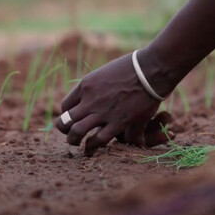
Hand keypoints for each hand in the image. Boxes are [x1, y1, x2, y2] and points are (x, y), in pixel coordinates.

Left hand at [56, 51, 173, 155]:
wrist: (150, 70)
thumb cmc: (133, 67)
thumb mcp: (106, 73)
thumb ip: (98, 87)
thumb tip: (99, 96)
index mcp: (85, 85)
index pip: (65, 106)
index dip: (67, 115)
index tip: (75, 118)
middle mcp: (89, 100)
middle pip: (65, 121)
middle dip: (64, 130)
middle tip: (70, 133)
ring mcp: (102, 112)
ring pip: (76, 132)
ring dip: (73, 140)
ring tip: (76, 143)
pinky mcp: (117, 122)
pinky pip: (98, 139)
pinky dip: (92, 146)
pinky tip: (93, 147)